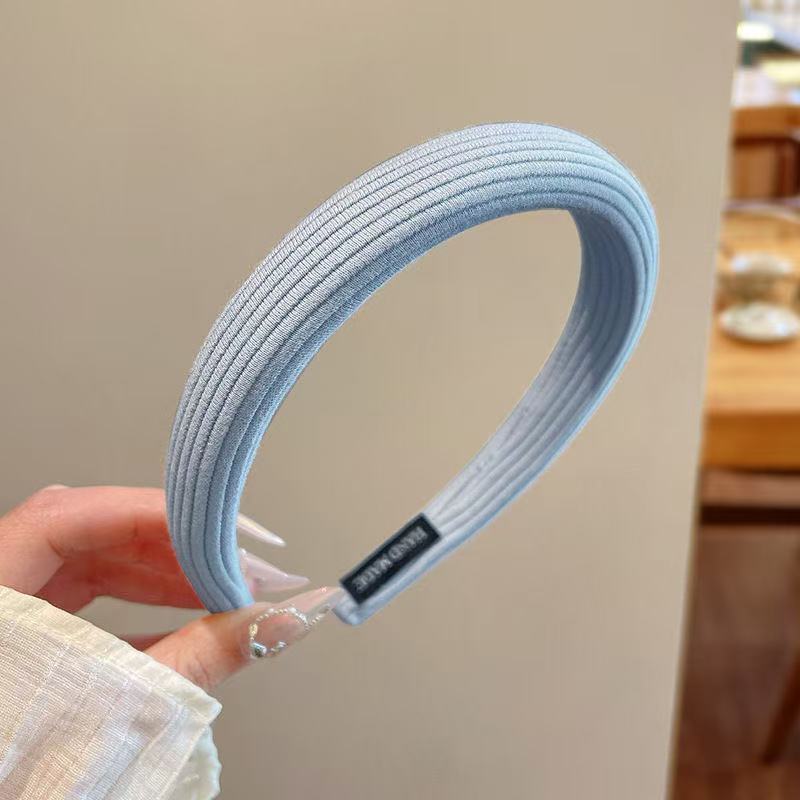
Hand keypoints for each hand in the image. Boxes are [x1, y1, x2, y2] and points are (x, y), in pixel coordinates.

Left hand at [0, 485, 341, 690]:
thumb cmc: (23, 776)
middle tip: (234, 565)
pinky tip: (192, 619)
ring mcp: (14, 612)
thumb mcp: (114, 711)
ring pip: (95, 563)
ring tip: (223, 591)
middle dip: (171, 548)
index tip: (213, 529)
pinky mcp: (33, 637)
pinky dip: (144, 605)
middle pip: (91, 535)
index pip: (65, 516)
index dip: (147, 514)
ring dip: (165, 574)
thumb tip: (280, 619)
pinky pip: (91, 600)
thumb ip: (200, 658)